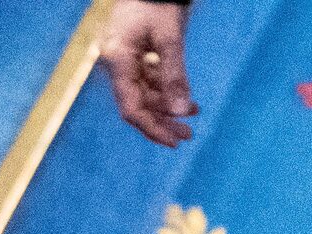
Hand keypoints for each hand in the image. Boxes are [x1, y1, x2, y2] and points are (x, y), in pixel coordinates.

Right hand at [103, 0, 197, 146]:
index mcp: (118, 60)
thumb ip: (174, 75)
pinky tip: (185, 97)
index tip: (174, 142)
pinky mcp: (134, 54)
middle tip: (188, 134)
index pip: (131, 107)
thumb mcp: (170, 38)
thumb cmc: (158, 2)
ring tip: (194, 113)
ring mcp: (124, 59)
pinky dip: (166, 90)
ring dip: (168, 106)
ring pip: (145, 94)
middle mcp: (117, 64)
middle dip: (163, 120)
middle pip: (138, 104)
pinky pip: (148, 80)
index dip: (152, 128)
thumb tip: (181, 111)